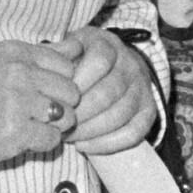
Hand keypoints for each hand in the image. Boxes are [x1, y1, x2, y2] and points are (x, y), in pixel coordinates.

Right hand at [0, 38, 88, 178]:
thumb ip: (39, 56)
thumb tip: (80, 43)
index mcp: (13, 51)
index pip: (67, 65)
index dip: (58, 85)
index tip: (35, 94)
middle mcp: (16, 71)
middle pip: (72, 92)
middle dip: (59, 108)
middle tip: (30, 115)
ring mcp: (16, 101)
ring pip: (67, 117)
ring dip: (51, 128)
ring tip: (23, 126)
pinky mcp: (15, 132)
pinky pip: (53, 140)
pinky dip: (40, 145)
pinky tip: (16, 140)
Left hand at [59, 25, 160, 153]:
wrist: (114, 66)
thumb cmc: (82, 60)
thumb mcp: (68, 48)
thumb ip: (55, 55)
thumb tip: (45, 71)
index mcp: (109, 45)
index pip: (99, 61)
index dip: (78, 82)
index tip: (59, 97)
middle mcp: (130, 64)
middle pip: (108, 93)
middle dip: (80, 113)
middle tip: (59, 123)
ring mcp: (142, 88)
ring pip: (120, 115)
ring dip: (90, 131)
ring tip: (68, 136)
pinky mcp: (148, 110)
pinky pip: (134, 132)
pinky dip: (108, 144)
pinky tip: (84, 146)